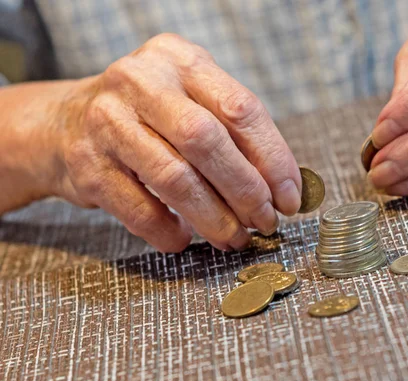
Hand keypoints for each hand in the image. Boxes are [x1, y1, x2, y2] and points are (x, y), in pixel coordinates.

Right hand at [53, 34, 300, 251]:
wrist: (63, 123)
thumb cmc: (147, 118)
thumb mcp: (190, 103)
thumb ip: (234, 135)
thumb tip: (283, 190)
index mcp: (180, 59)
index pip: (241, 109)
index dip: (273, 160)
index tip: (289, 198)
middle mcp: (141, 81)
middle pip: (207, 141)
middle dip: (246, 191)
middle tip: (265, 222)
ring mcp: (107, 120)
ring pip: (175, 178)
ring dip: (213, 218)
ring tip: (233, 238)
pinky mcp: (85, 163)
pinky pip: (139, 209)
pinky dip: (168, 232)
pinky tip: (183, 239)